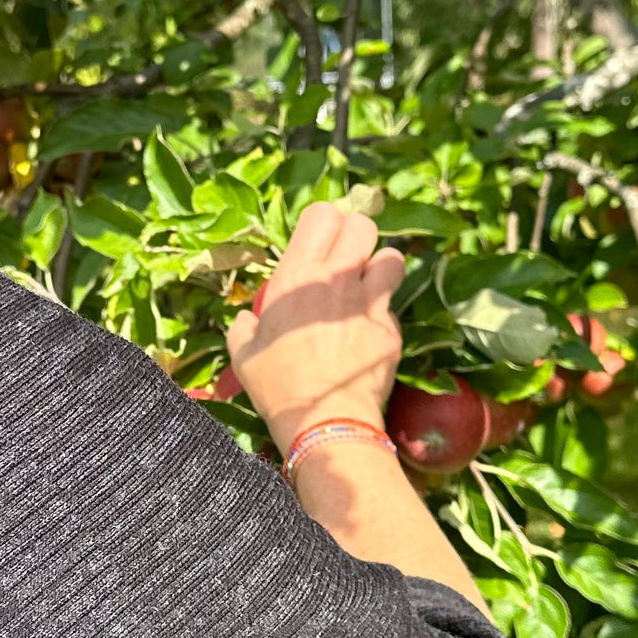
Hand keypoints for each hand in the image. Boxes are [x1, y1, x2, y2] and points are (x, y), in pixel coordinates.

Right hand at [227, 201, 406, 454]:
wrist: (324, 422)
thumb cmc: (278, 387)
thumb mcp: (243, 355)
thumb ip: (244, 327)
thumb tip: (247, 321)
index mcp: (296, 277)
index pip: (322, 214)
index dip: (325, 223)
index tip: (321, 242)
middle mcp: (336, 280)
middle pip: (362, 226)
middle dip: (357, 237)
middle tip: (347, 260)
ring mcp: (369, 303)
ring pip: (392, 257)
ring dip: (382, 267)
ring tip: (370, 286)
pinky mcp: (392, 329)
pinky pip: (393, 306)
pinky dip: (384, 313)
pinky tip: (370, 332)